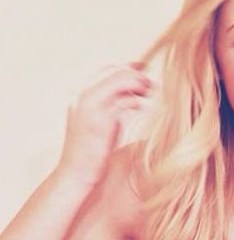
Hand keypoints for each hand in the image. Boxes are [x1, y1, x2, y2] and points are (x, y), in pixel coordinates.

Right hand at [57, 63, 153, 186]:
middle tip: (150, 86)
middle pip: (115, 70)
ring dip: (139, 84)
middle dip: (136, 74)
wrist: (76, 172)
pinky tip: (141, 107)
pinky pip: (124, 100)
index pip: (107, 69)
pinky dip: (136, 101)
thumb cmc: (92, 149)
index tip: (145, 71)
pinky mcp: (101, 120)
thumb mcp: (99, 122)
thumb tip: (133, 93)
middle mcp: (83, 95)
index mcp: (81, 94)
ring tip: (149, 93)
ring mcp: (91, 106)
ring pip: (120, 81)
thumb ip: (110, 104)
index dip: (129, 68)